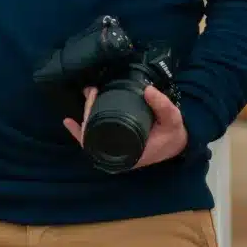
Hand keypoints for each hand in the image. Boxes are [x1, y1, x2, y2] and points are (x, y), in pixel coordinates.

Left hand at [64, 85, 188, 169]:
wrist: (178, 144)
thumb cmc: (172, 134)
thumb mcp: (172, 119)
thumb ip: (163, 106)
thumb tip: (148, 90)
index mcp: (127, 153)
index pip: (99, 138)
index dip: (90, 118)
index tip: (93, 96)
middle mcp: (117, 155)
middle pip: (91, 135)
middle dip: (88, 110)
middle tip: (92, 90)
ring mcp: (114, 151)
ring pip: (91, 136)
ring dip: (85, 115)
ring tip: (87, 94)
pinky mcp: (115, 144)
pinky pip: (94, 139)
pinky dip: (80, 130)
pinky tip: (68, 121)